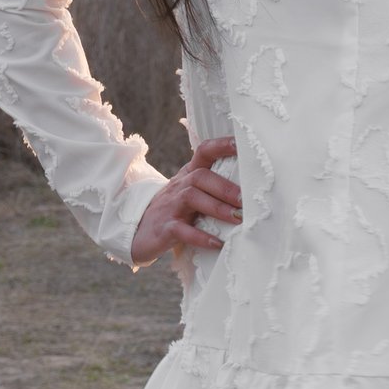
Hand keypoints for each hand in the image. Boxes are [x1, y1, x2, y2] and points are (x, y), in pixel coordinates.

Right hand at [129, 137, 242, 269]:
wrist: (137, 231)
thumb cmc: (174, 210)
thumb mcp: (191, 193)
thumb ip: (214, 187)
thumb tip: (251, 188)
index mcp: (188, 174)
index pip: (203, 151)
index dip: (221, 145)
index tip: (241, 144)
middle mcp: (179, 186)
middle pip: (201, 176)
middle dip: (225, 187)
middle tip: (246, 199)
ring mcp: (170, 207)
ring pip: (192, 199)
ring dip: (217, 208)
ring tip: (238, 218)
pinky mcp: (165, 228)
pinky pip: (182, 231)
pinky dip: (201, 237)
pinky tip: (218, 243)